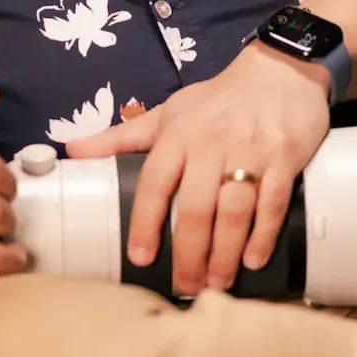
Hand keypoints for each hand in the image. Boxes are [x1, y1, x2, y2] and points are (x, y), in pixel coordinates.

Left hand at [67, 42, 330, 296]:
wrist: (281, 71)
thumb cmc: (219, 98)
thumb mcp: (169, 111)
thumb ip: (122, 136)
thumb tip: (71, 151)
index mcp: (178, 135)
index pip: (155, 183)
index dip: (146, 222)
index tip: (141, 258)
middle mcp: (212, 144)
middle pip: (196, 207)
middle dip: (189, 252)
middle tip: (186, 286)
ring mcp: (251, 151)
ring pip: (234, 210)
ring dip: (225, 252)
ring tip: (217, 283)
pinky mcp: (285, 157)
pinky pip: (272, 203)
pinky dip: (262, 235)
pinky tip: (253, 260)